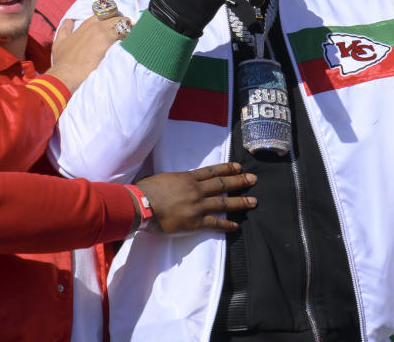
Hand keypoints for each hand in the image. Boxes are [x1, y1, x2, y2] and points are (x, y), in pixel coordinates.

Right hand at [48, 14, 129, 91]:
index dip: (112, 19)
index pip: (105, 14)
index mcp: (86, 24)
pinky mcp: (109, 44)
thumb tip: (69, 21)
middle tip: (127, 32)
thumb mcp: (59, 42)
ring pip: (123, 24)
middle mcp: (96, 26)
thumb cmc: (63, 61)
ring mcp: (103, 34)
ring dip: (128, 30)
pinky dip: (130, 39)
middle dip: (123, 23)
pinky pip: (125, 36)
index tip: (116, 26)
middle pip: (116, 17)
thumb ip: (65, 29)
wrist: (66, 74)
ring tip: (131, 38)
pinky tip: (131, 45)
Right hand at [134, 162, 256, 232]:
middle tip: (253, 179)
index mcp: (187, 178)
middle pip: (222, 184)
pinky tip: (236, 225)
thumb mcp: (162, 178)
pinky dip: (226, 224)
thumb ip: (173, 181)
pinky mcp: (195, 222)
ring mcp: (197, 206)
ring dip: (240, 202)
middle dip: (239, 181)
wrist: (140, 204)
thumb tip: (173, 182)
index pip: (212, 172)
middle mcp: (196, 190)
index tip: (238, 167)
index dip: (227, 169)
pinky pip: (215, 223)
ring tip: (253, 201)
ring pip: (223, 202)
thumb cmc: (145, 190)